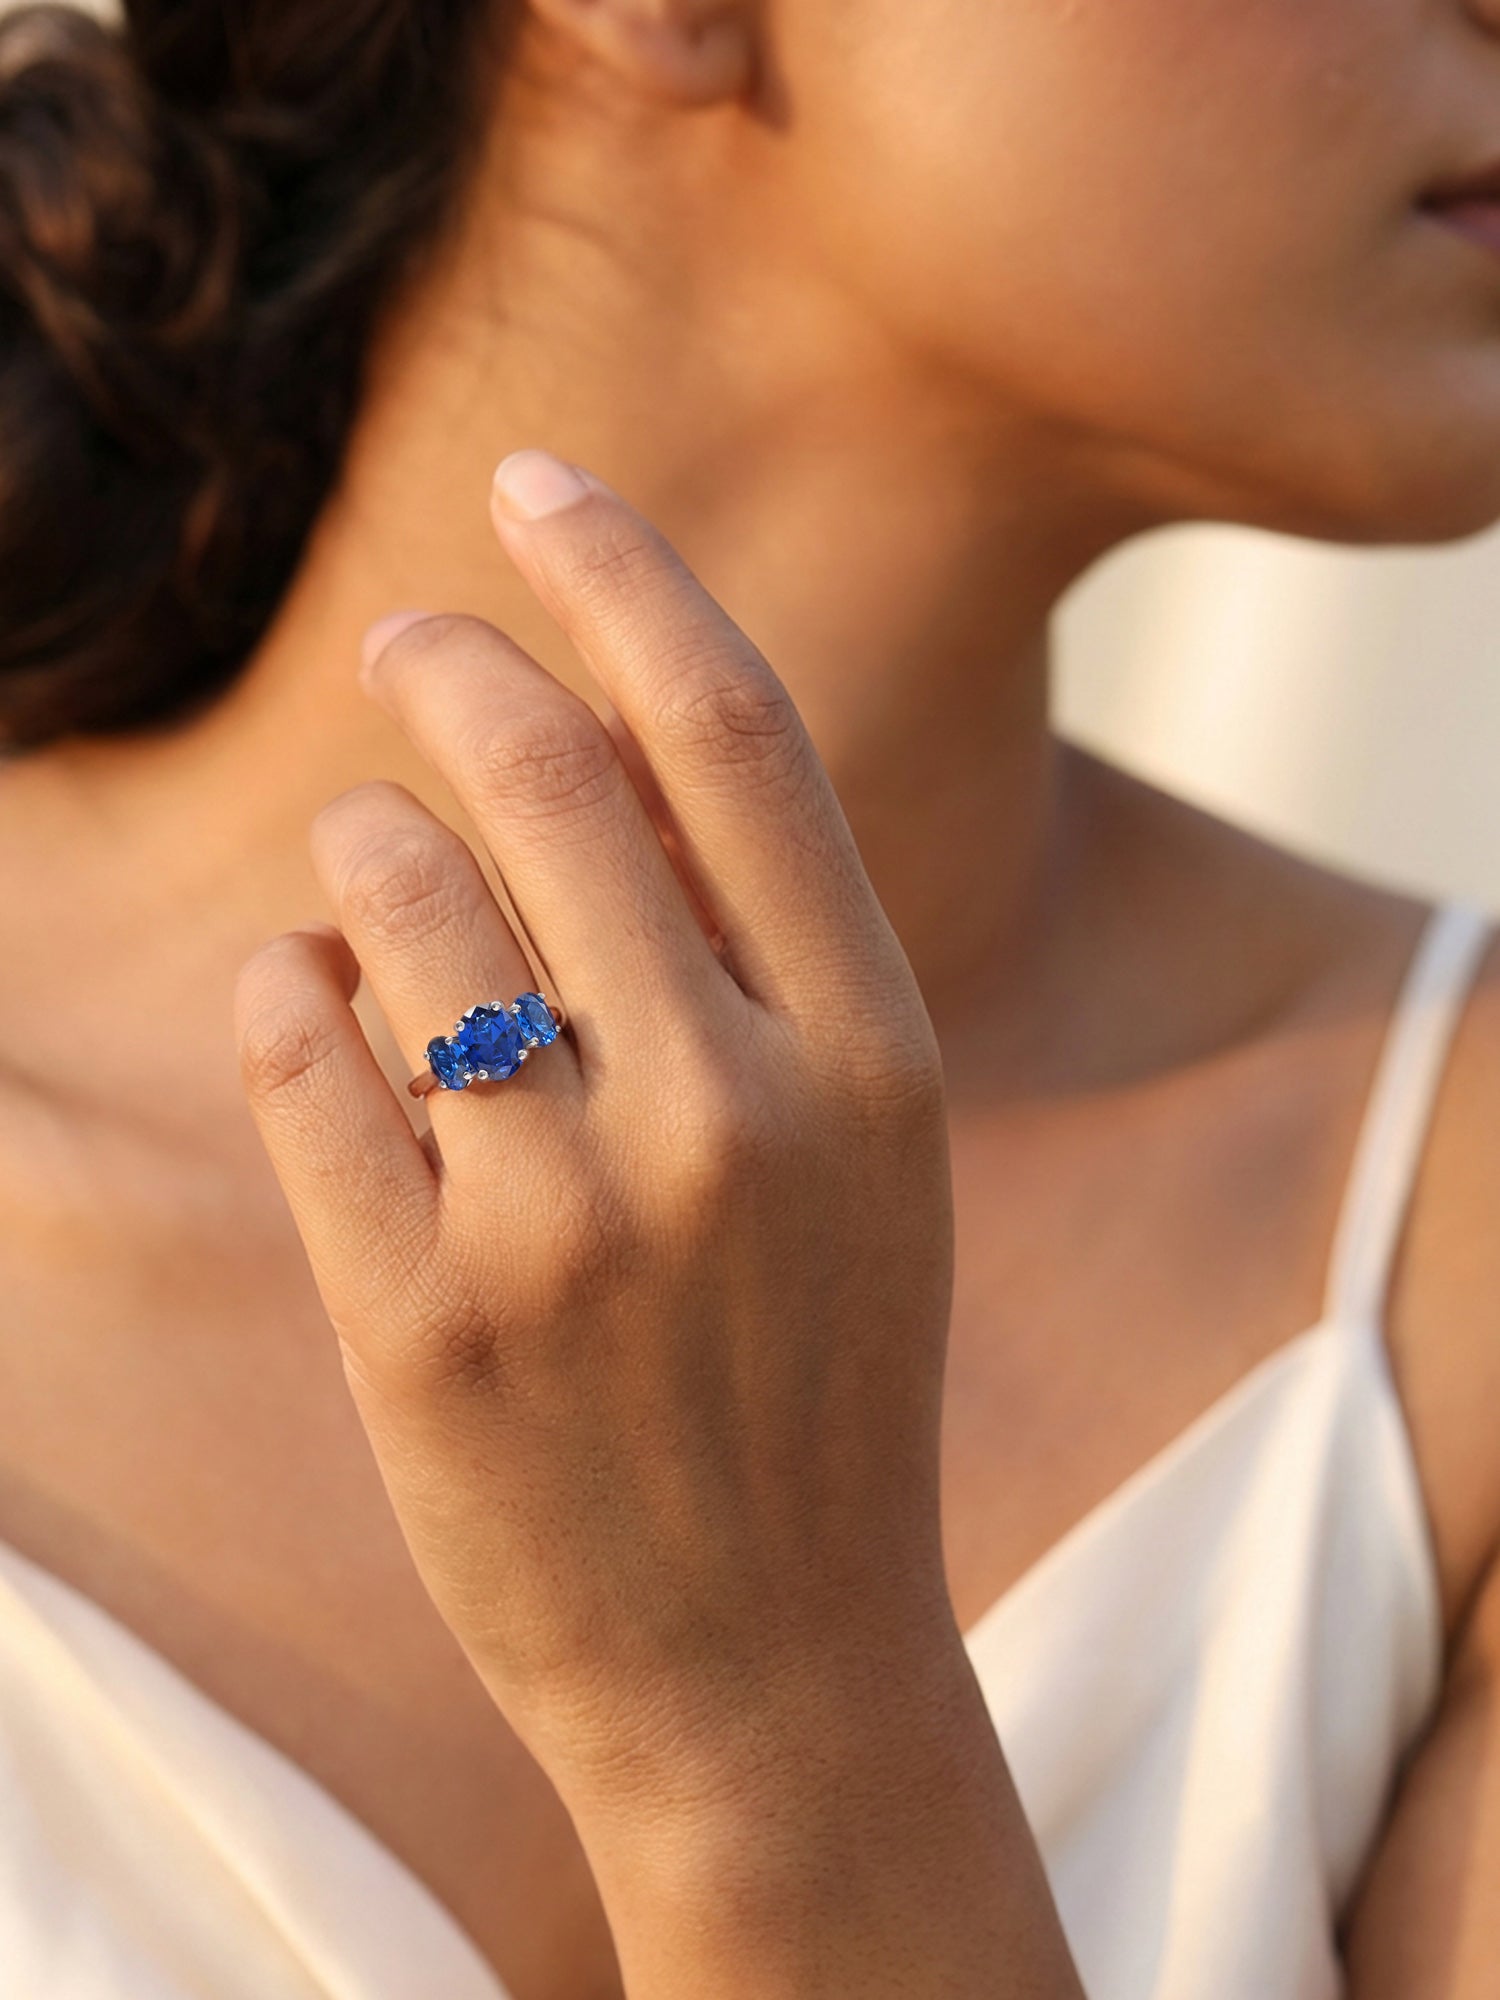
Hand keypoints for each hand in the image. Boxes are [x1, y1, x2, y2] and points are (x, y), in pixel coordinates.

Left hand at [231, 450, 960, 1829]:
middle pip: (544, 779)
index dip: (625, 575)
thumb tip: (591, 730)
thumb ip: (760, 952)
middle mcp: (732, 1115)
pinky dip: (291, 991)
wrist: (769, 1665)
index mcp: (869, 1056)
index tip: (538, 479)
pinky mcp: (420, 1318)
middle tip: (412, 644)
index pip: (732, 736)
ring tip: (380, 896)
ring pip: (392, 896)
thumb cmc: (814, 1378)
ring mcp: (568, 1222)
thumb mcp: (859, 1157)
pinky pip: (298, 1045)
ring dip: (362, 850)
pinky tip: (324, 1019)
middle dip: (453, 668)